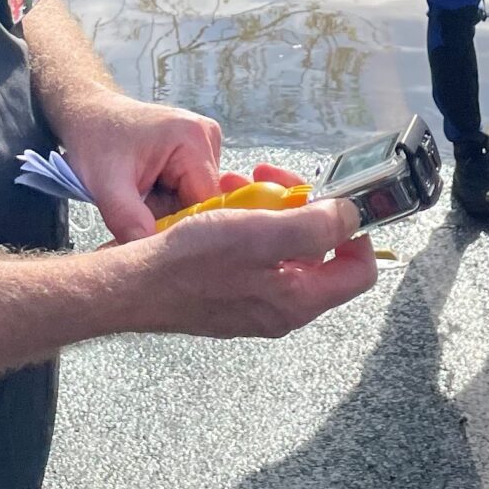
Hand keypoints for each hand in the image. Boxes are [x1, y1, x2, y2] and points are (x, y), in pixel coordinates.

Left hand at [54, 92, 222, 242]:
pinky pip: (190, 190)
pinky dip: (168, 200)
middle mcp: (208, 136)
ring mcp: (205, 142)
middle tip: (135, 213)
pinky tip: (147, 191)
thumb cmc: (94, 141)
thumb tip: (151, 253)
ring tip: (138, 197)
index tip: (152, 240)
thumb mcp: (105, 184)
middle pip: (204, 202)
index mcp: (194, 138)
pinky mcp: (197, 151)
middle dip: (170, 217)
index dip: (182, 227)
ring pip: (196, 200)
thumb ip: (128, 219)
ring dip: (168, 210)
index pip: (207, 202)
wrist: (87, 114)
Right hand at [125, 196, 378, 339]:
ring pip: (282, 250)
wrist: (130, 286)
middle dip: (304, 209)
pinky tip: (222, 205)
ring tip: (242, 184)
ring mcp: (253, 303)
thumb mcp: (259, 234)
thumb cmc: (189, 262)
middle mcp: (280, 307)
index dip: (358, 233)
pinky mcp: (228, 294)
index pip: (358, 272)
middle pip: (319, 254)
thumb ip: (315, 227)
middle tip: (278, 181)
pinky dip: (246, 225)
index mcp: (298, 300)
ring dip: (270, 210)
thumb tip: (351, 216)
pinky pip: (253, 255)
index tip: (336, 202)